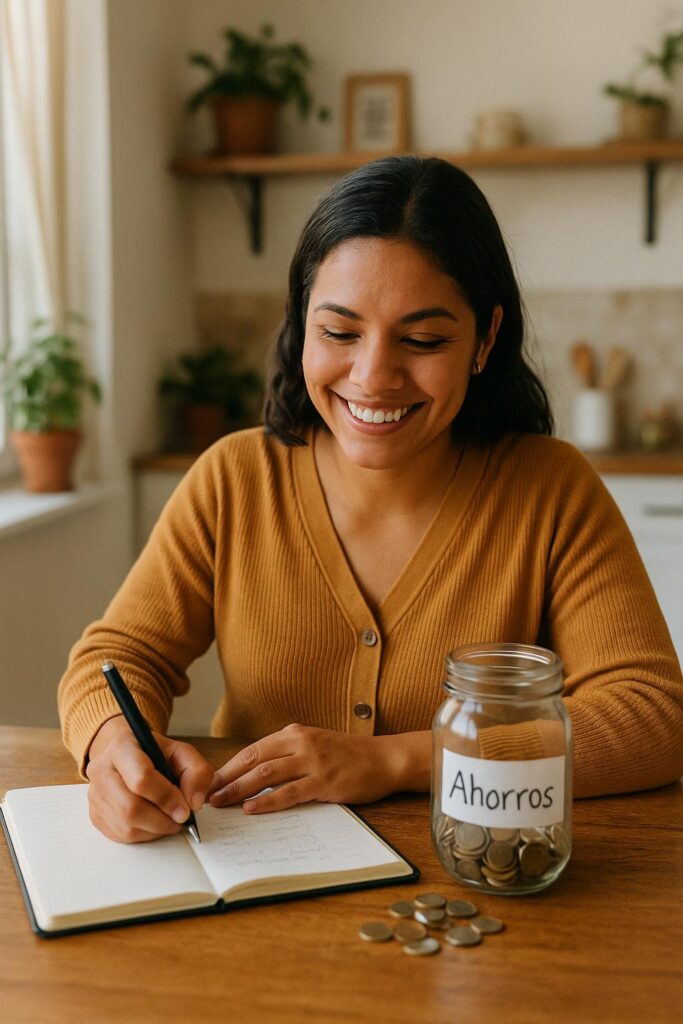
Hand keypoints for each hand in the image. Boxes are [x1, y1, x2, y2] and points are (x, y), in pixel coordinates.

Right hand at [85, 716, 214, 842]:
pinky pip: (120, 836)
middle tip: (181, 820)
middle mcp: (101, 770)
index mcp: (122, 747)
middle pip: (131, 808)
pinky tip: (154, 822)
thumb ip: (196, 772)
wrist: (127, 753)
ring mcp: (95, 794)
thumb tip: (194, 803)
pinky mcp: (95, 814)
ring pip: (126, 826)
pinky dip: (144, 835)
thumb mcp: (181, 752)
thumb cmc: (154, 753)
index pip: (141, 779)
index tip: (186, 810)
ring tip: (170, 820)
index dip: (167, 798)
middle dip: (162, 820)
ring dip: (155, 830)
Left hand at [208, 723, 426, 813]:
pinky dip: (267, 802)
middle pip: (254, 760)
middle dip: (227, 779)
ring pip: (266, 774)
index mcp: (294, 733)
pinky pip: (289, 793)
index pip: (252, 750)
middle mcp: (300, 743)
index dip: (229, 767)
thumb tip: (256, 775)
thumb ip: (288, 755)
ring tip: (221, 803)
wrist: (385, 758)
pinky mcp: (324, 781)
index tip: (210, 782)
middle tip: (207, 795)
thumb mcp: (314, 745)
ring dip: (239, 790)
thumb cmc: (349, 756)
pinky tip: (252, 810)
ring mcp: (313, 761)